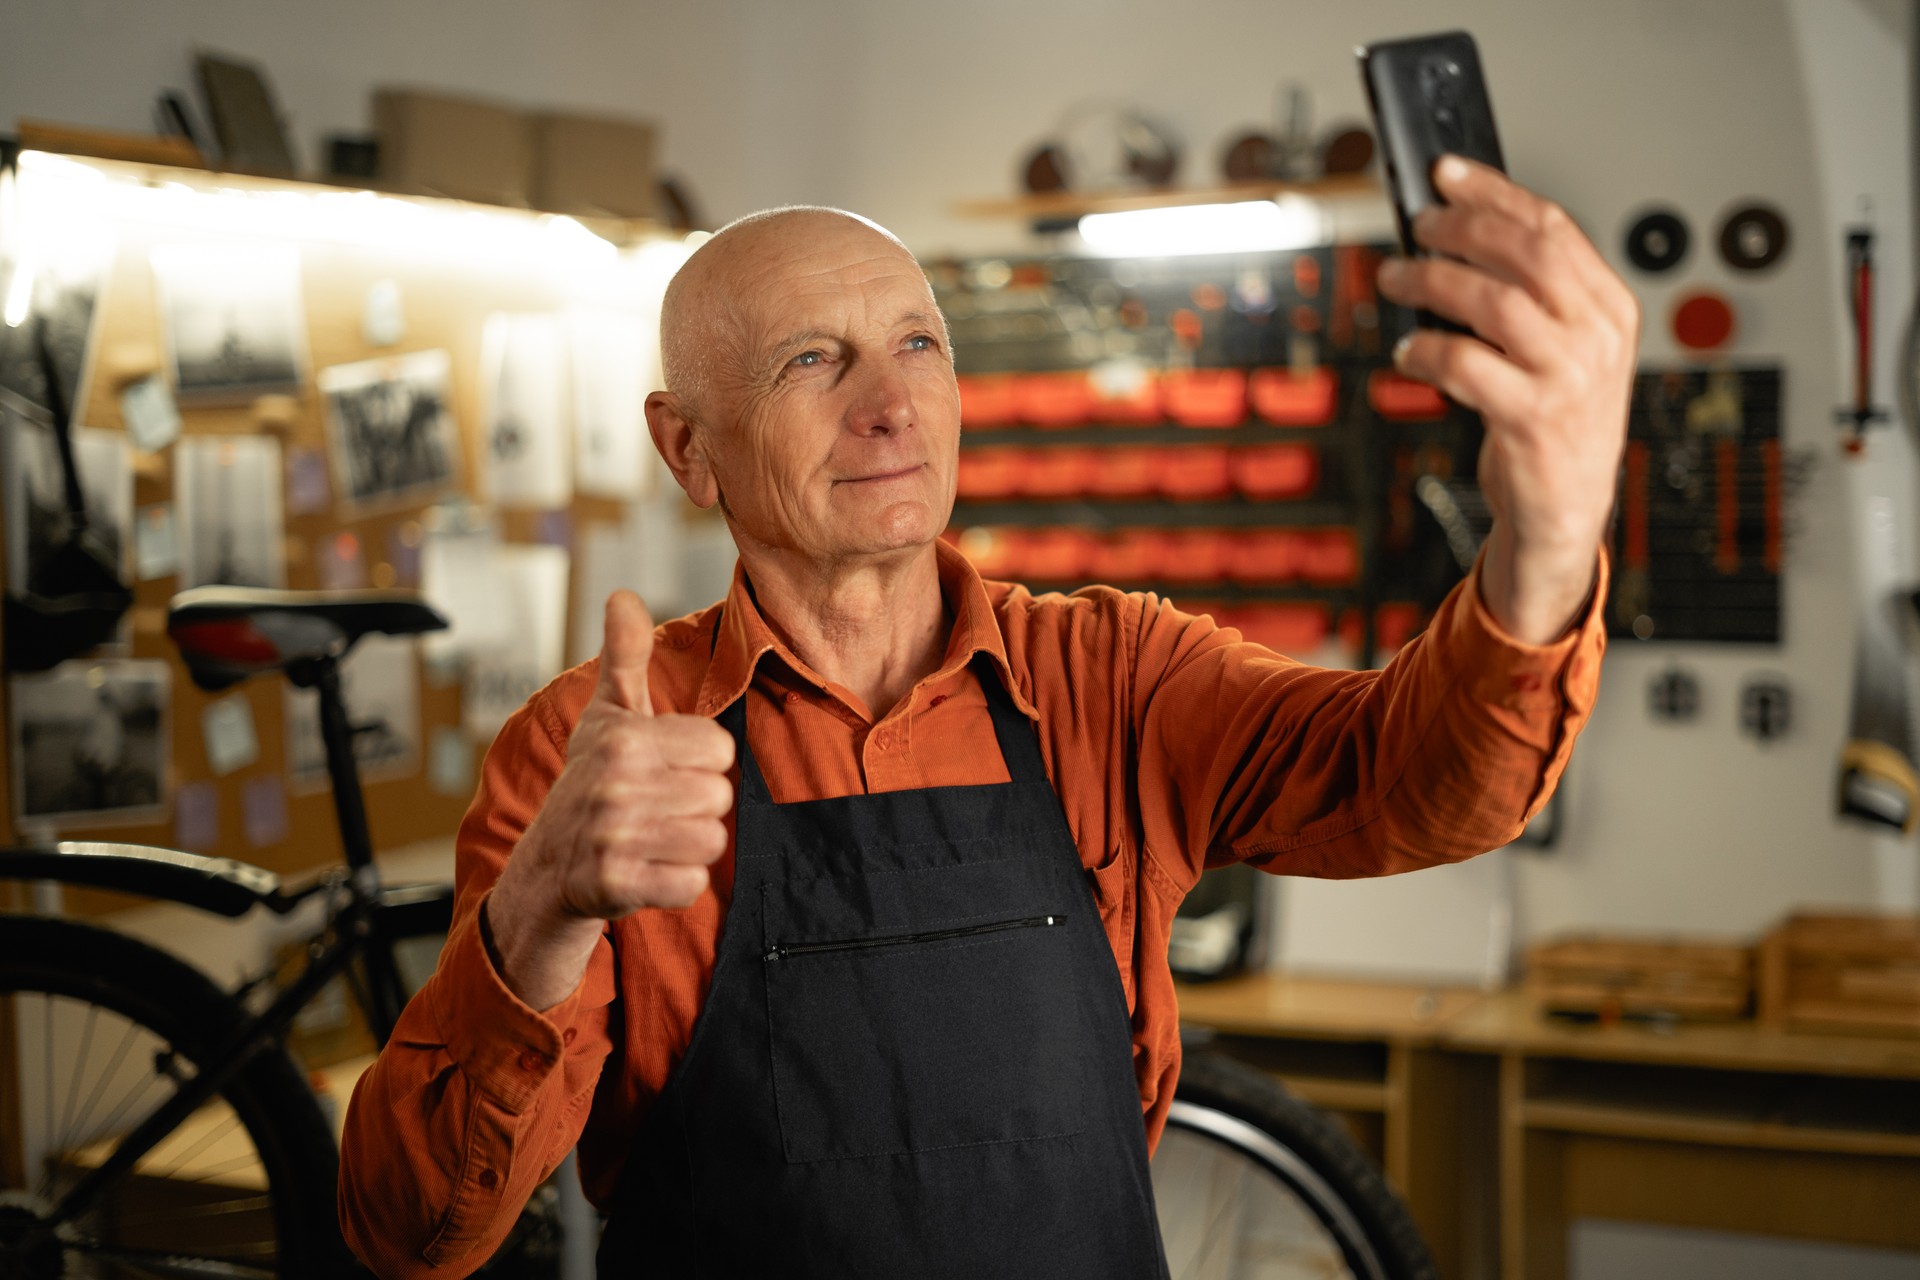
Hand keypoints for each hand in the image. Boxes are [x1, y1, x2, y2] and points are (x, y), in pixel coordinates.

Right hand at [487, 591, 734, 1008]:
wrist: (546, 865)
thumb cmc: (590, 781)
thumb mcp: (607, 715)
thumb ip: (625, 657)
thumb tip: (623, 596)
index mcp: (625, 738)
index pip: (720, 749)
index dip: (699, 762)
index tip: (666, 769)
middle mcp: (617, 784)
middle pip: (720, 795)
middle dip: (696, 806)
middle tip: (658, 808)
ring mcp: (614, 836)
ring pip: (711, 839)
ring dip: (688, 846)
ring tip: (654, 837)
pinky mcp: (616, 884)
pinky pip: (691, 884)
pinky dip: (677, 883)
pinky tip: (649, 869)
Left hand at [1376, 156, 1638, 642]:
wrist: (1567, 512)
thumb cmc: (1555, 425)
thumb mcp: (1563, 351)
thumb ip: (1531, 297)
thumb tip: (1459, 234)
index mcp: (1610, 307)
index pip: (1554, 226)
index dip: (1496, 191)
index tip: (1449, 173)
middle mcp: (1597, 337)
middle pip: (1525, 252)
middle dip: (1462, 227)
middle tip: (1417, 225)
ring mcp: (1569, 377)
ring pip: (1492, 302)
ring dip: (1432, 281)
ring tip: (1395, 280)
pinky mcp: (1531, 418)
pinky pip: (1465, 365)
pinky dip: (1426, 351)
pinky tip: (1407, 350)